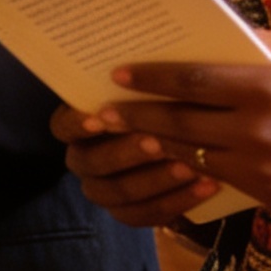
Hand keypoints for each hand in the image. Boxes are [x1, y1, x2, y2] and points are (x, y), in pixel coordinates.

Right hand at [51, 101, 216, 226]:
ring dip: (156, 180)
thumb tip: (143, 56)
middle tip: (157, 142)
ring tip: (192, 167)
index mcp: (76, 127)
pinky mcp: (129, 213)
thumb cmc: (165, 102)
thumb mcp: (151, 91)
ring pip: (119, 192)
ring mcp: (103, 190)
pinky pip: (147, 214)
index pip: (62, 127)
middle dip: (125, 153)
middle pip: (92, 162)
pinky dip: (178, 201)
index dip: (77, 125)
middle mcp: (83, 160)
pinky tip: (208, 187)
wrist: (189, 140)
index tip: (99, 117)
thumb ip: (145, 87)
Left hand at [54, 31, 270, 223]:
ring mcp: (258, 166)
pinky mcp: (264, 193)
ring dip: (154, 145)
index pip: (190, 80)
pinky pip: (215, 178)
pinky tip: (170, 159)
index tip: (119, 74)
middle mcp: (255, 129)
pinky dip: (190, 167)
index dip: (150, 78)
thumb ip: (257, 44)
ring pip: (189, 155)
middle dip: (136, 117)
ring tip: (126, 135)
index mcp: (264, 87)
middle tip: (102, 112)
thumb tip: (209, 32)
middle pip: (177, 122)